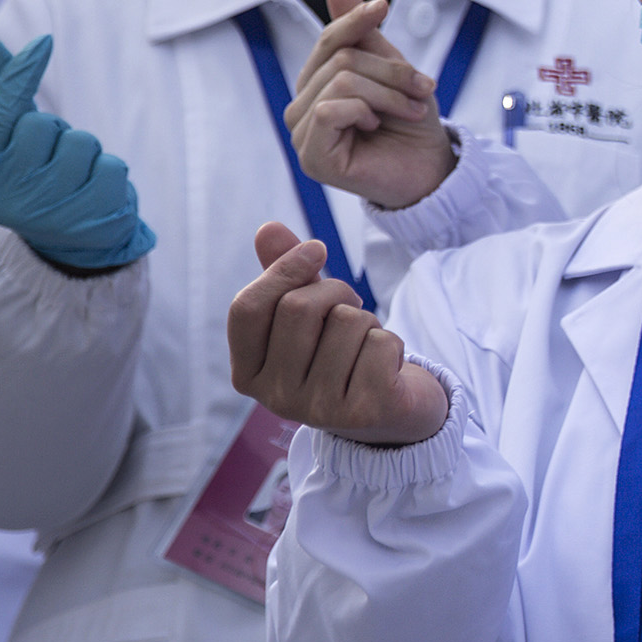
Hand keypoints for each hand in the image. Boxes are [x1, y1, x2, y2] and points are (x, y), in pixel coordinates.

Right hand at [0, 33, 154, 270]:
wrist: (70, 238)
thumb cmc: (35, 172)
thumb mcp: (12, 137)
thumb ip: (2, 91)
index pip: (2, 113)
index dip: (21, 75)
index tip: (44, 42)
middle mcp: (8, 194)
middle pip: (45, 124)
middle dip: (57, 132)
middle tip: (52, 159)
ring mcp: (49, 211)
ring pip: (81, 143)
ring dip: (86, 153)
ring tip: (74, 177)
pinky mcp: (90, 220)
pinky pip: (113, 167)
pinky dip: (110, 173)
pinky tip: (95, 193)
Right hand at [227, 221, 447, 444]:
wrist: (394, 413)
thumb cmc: (341, 356)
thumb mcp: (309, 316)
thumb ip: (285, 275)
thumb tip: (268, 228)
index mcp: (248, 373)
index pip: (247, 308)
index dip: (283, 268)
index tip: (317, 249)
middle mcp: (275, 397)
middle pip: (299, 308)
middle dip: (335, 291)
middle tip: (350, 308)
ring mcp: (318, 410)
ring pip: (347, 322)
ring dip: (368, 321)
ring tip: (366, 346)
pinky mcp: (364, 413)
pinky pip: (381, 343)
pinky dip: (392, 342)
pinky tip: (387, 368)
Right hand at [289, 0, 457, 210]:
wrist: (433, 168)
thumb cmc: (412, 122)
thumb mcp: (392, 68)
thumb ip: (362, 30)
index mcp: (320, 82)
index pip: (330, 39)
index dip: (356, 19)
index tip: (384, 7)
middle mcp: (304, 106)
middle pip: (341, 59)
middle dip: (391, 71)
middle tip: (422, 89)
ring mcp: (303, 132)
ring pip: (341, 81)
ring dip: (388, 93)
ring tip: (408, 110)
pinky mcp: (312, 157)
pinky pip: (331, 110)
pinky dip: (365, 111)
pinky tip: (377, 126)